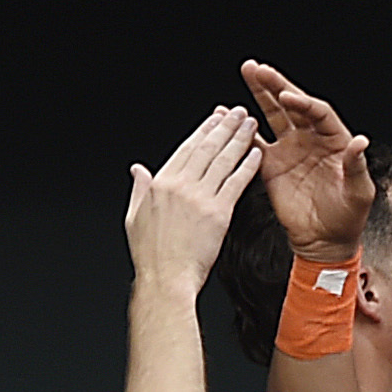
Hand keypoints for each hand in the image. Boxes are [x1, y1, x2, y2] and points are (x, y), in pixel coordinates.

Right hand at [124, 106, 262, 297]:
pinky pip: (236, 182)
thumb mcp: (134, 217)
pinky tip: (257, 153)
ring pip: (222, 160)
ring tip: (250, 124)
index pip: (186, 149)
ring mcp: (199, 198)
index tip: (214, 118)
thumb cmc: (151, 257)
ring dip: (239, 138)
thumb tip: (138, 170)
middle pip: (206, 148)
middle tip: (237, 112)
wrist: (165, 280)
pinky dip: (248, 165)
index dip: (203, 130)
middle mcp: (180, 185)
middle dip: (224, 126)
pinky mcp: (218, 213)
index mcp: (160, 184)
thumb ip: (139, 189)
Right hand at [240, 59, 372, 262]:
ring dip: (260, 94)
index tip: (288, 97)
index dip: (303, 103)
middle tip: (259, 68)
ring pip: (273, 115)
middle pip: (292, 105)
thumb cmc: (348, 217)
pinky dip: (242, 131)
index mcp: (334, 140)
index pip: (317, 112)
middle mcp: (311, 139)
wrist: (326, 241)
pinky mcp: (272, 165)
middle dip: (276, 85)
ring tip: (248, 71)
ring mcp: (290, 150)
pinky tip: (229, 116)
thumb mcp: (359, 192)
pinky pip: (255, 144)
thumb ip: (356, 165)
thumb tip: (360, 142)